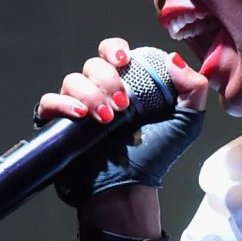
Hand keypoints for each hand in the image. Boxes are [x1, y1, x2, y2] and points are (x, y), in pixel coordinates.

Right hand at [35, 39, 210, 226]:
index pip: (113, 52)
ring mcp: (78, 107)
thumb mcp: (186, 124)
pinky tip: (81, 116)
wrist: (129, 191)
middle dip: (107, 78)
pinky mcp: (59, 124)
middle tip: (123, 104)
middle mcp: (100, 91)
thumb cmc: (155, 157)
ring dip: (91, 95)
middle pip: (93, 64)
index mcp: (127, 84)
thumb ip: (192, 89)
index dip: (115, 49)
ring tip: (108, 119)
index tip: (125, 61)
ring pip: (72, 80)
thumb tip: (174, 59)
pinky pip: (49, 102)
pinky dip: (63, 104)